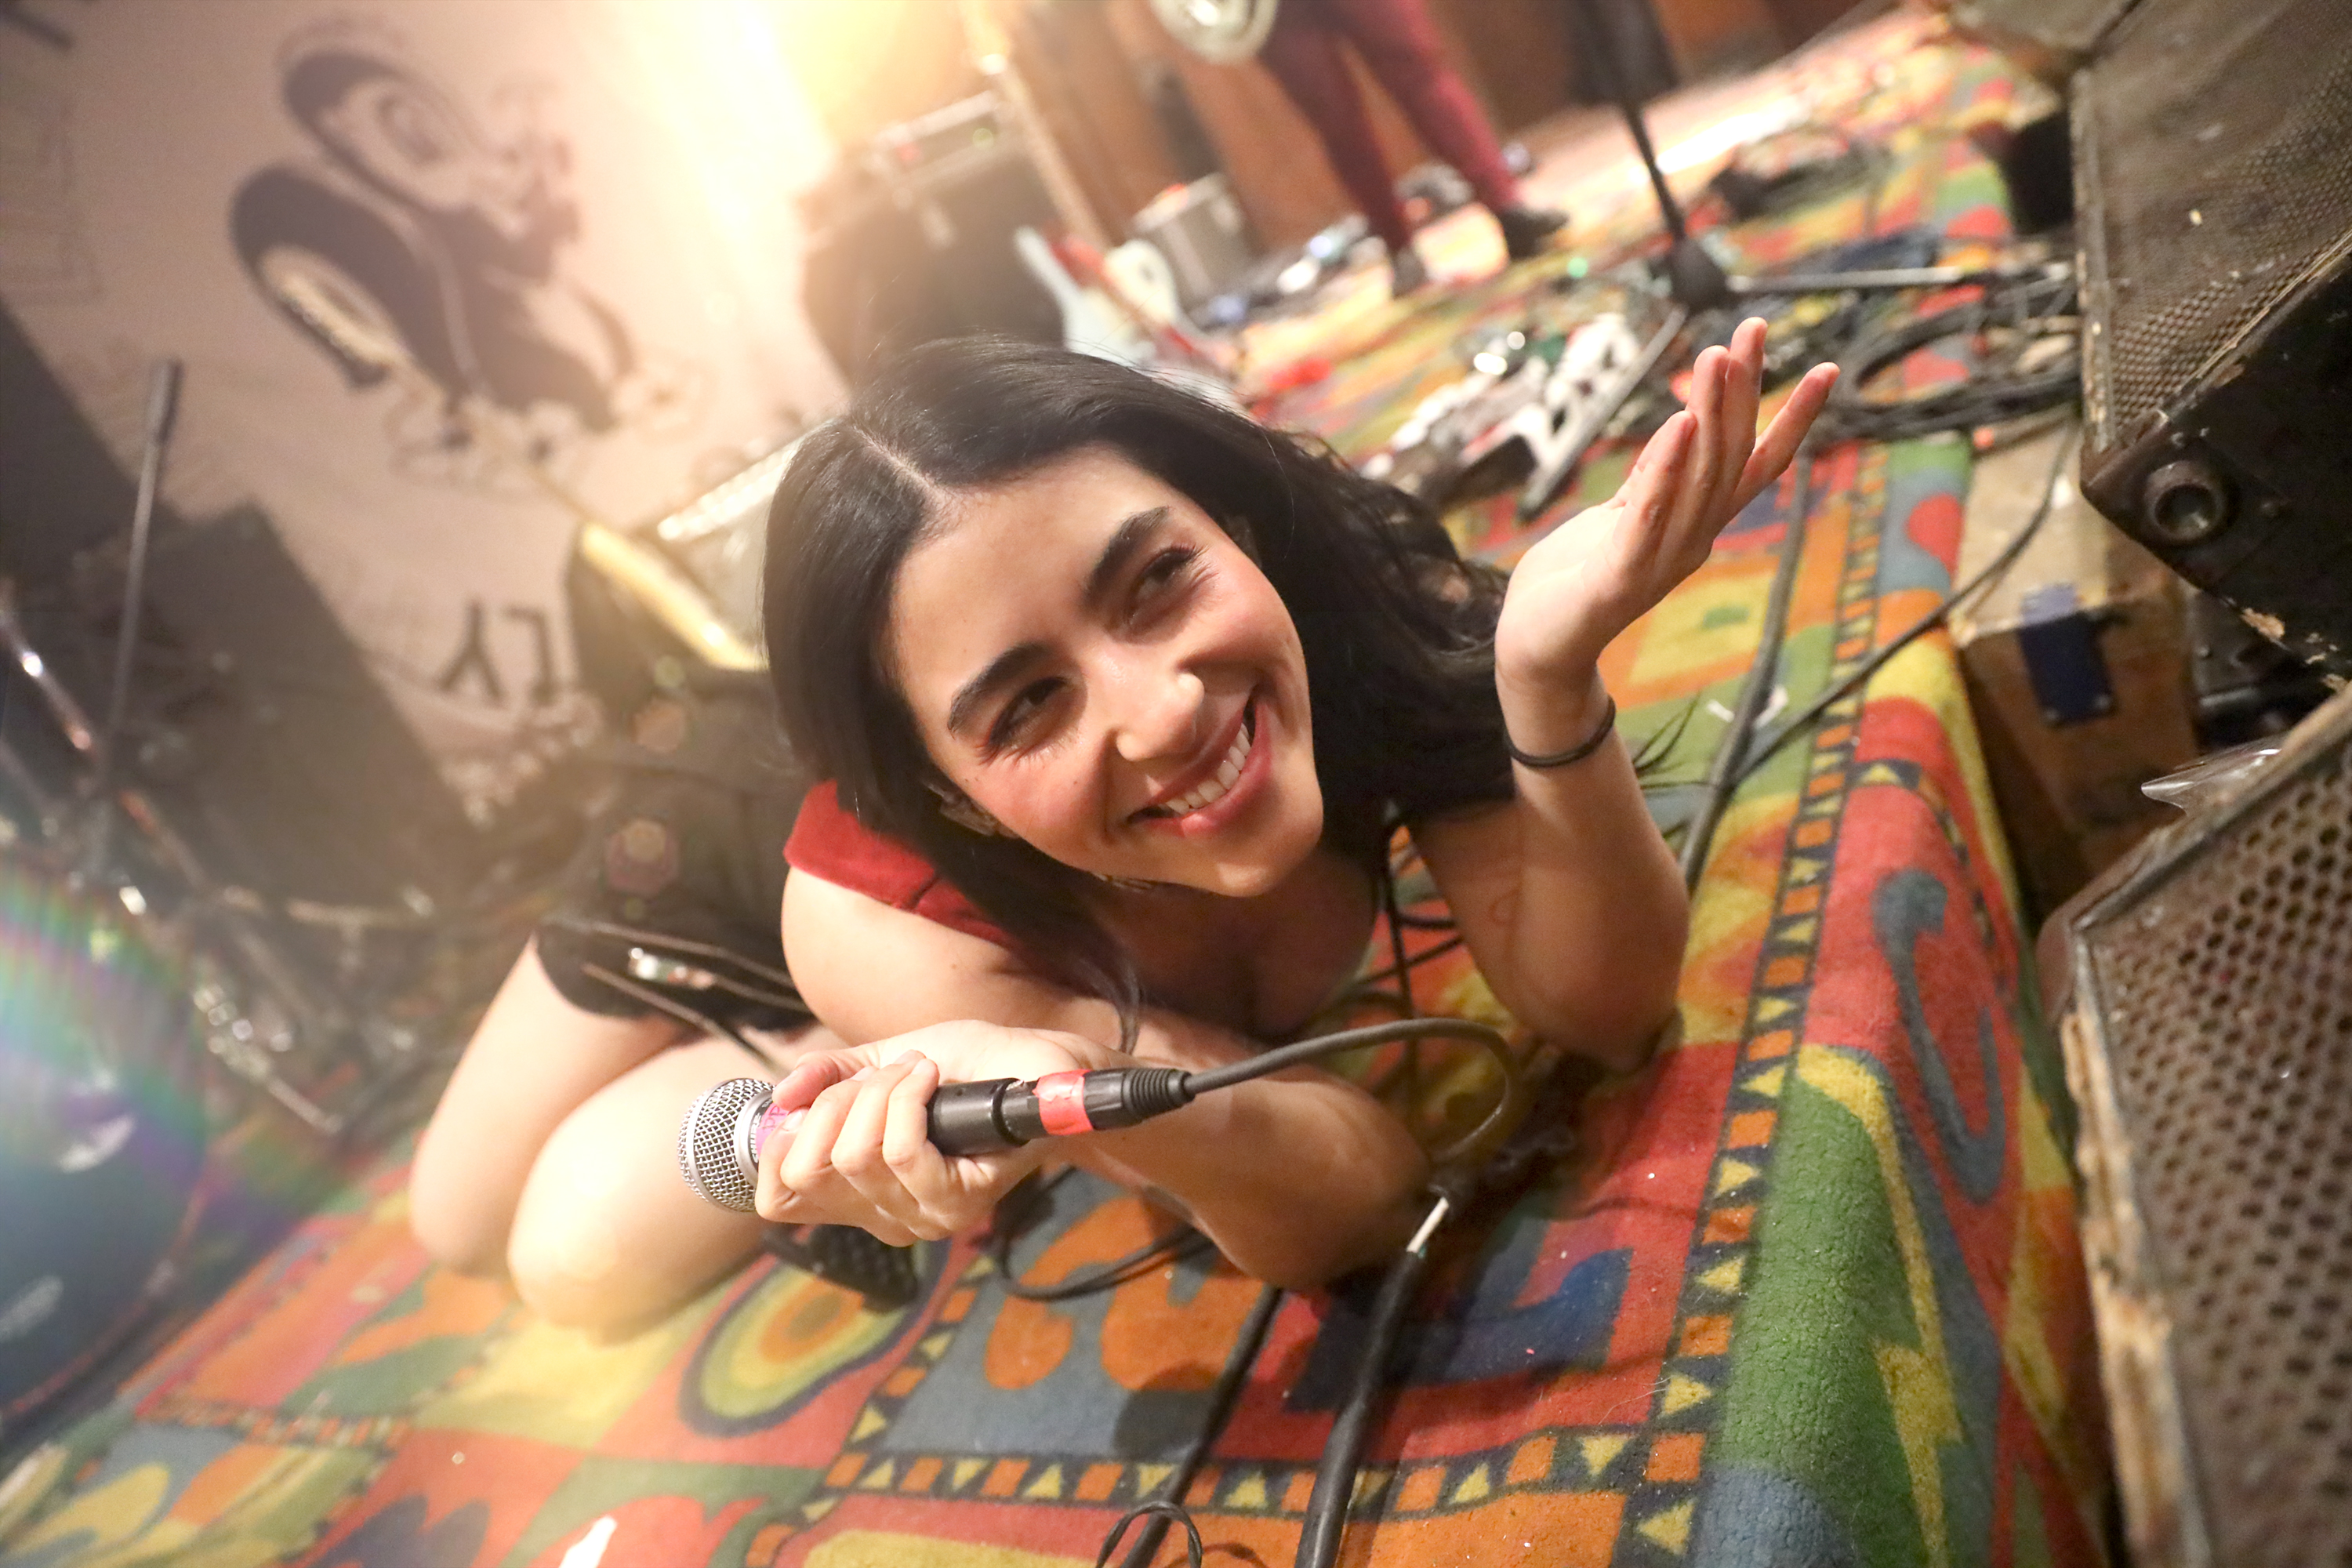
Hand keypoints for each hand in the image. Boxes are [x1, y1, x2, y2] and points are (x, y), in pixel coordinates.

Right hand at [752, 1020, 1097, 1245]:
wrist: (1040, 1066)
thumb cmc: (967, 1067)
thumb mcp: (881, 1062)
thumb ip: (831, 1079)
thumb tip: (780, 1098)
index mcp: (860, 1195)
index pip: (780, 1199)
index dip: (777, 1146)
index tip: (810, 1100)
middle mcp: (887, 1218)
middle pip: (810, 1169)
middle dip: (834, 1103)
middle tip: (881, 1075)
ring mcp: (922, 1216)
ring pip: (855, 1156)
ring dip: (879, 1091)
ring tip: (916, 1068)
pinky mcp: (957, 1202)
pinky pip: (900, 1151)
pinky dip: (907, 1099)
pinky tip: (929, 1077)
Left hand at [1494, 319, 1836, 692]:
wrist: (1534, 652)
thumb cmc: (1572, 582)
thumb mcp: (1617, 519)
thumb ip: (1652, 482)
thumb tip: (1682, 430)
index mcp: (1695, 525)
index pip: (1756, 465)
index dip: (1792, 419)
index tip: (1826, 367)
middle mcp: (1691, 541)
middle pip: (1729, 457)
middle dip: (1743, 391)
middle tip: (1752, 329)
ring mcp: (1660, 561)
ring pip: (1697, 479)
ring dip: (1710, 414)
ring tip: (1715, 357)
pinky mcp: (1619, 578)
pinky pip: (1648, 515)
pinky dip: (1664, 469)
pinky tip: (1677, 423)